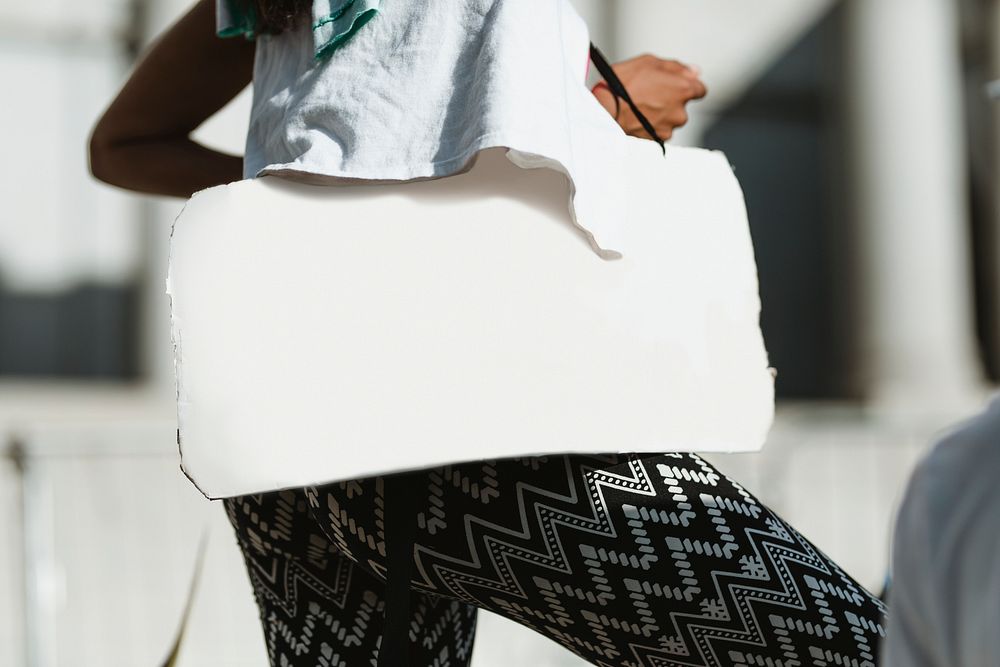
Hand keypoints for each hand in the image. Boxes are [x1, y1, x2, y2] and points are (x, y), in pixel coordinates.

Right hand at [592, 54, 706, 140]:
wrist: (603, 110)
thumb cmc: (623, 82)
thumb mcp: (650, 62)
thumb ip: (676, 67)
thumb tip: (695, 72)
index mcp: (684, 89)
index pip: (700, 89)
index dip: (687, 85)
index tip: (674, 85)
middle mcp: (681, 112)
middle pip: (682, 106)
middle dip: (670, 100)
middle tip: (649, 94)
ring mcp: (669, 128)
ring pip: (671, 119)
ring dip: (661, 114)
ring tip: (640, 106)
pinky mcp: (657, 140)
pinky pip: (660, 131)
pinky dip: (652, 125)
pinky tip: (638, 117)